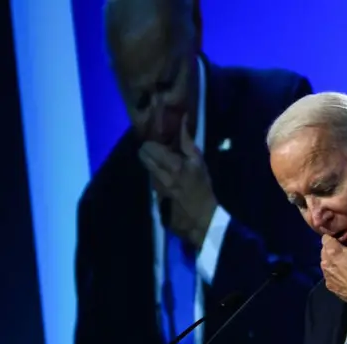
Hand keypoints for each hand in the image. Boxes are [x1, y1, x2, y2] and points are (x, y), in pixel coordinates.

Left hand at [138, 115, 216, 246]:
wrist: (201, 221)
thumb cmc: (203, 189)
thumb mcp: (199, 164)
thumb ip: (188, 142)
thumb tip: (183, 119)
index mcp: (170, 165)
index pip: (147, 147)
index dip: (153, 143)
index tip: (162, 142)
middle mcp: (157, 176)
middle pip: (142, 156)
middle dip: (149, 152)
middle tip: (162, 153)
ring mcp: (154, 188)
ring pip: (147, 169)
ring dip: (154, 166)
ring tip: (168, 167)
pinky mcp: (154, 199)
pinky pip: (152, 182)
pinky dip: (158, 179)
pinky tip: (170, 182)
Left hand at [321, 217, 346, 303]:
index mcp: (331, 251)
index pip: (325, 237)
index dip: (334, 236)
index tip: (343, 239)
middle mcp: (325, 263)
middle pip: (324, 249)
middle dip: (333, 248)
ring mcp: (326, 275)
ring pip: (326, 262)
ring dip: (333, 260)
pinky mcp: (330, 286)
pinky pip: (329, 274)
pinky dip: (335, 272)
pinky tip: (346, 273)